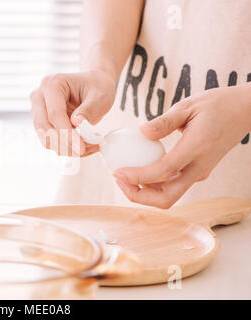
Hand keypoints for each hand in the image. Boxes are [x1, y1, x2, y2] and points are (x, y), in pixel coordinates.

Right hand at [30, 70, 115, 156]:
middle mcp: (40, 96)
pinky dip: (65, 147)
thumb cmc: (96, 86)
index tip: (81, 147)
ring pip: (45, 138)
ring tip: (88, 146)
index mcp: (52, 84)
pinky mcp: (42, 123)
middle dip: (65, 143)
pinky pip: (50, 141)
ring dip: (66, 148)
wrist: (93, 84)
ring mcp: (38, 110)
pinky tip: (80, 144)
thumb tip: (77, 123)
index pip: (55, 114)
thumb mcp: (99, 95)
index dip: (67, 133)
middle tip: (85, 149)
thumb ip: (88, 109)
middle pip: (45, 128)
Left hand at [114, 84, 250, 208]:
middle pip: (167, 198)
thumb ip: (165, 121)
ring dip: (144, 193)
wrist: (244, 111)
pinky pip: (172, 187)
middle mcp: (199, 167)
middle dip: (138, 196)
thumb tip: (142, 132)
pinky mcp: (197, 173)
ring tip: (124, 176)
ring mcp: (199, 173)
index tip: (118, 173)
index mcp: (196, 148)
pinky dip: (153, 185)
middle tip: (118, 179)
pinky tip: (139, 170)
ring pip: (170, 196)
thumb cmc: (216, 105)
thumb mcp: (188, 105)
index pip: (163, 172)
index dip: (138, 177)